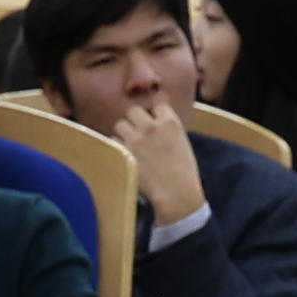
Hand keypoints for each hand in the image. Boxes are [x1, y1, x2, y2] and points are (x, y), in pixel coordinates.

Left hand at [114, 99, 207, 227]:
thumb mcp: (182, 142)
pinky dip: (117, 146)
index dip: (153, 112)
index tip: (152, 118)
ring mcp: (136, 139)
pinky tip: (125, 154)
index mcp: (170, 123)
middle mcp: (152, 127)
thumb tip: (155, 120)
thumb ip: (168, 128)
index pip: (157, 103)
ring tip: (130, 143)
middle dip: (134, 119)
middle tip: (137, 130)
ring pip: (120, 124)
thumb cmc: (183, 171)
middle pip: (133, 110)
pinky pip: (113, 140)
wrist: (176, 192)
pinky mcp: (124, 152)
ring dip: (123, 132)